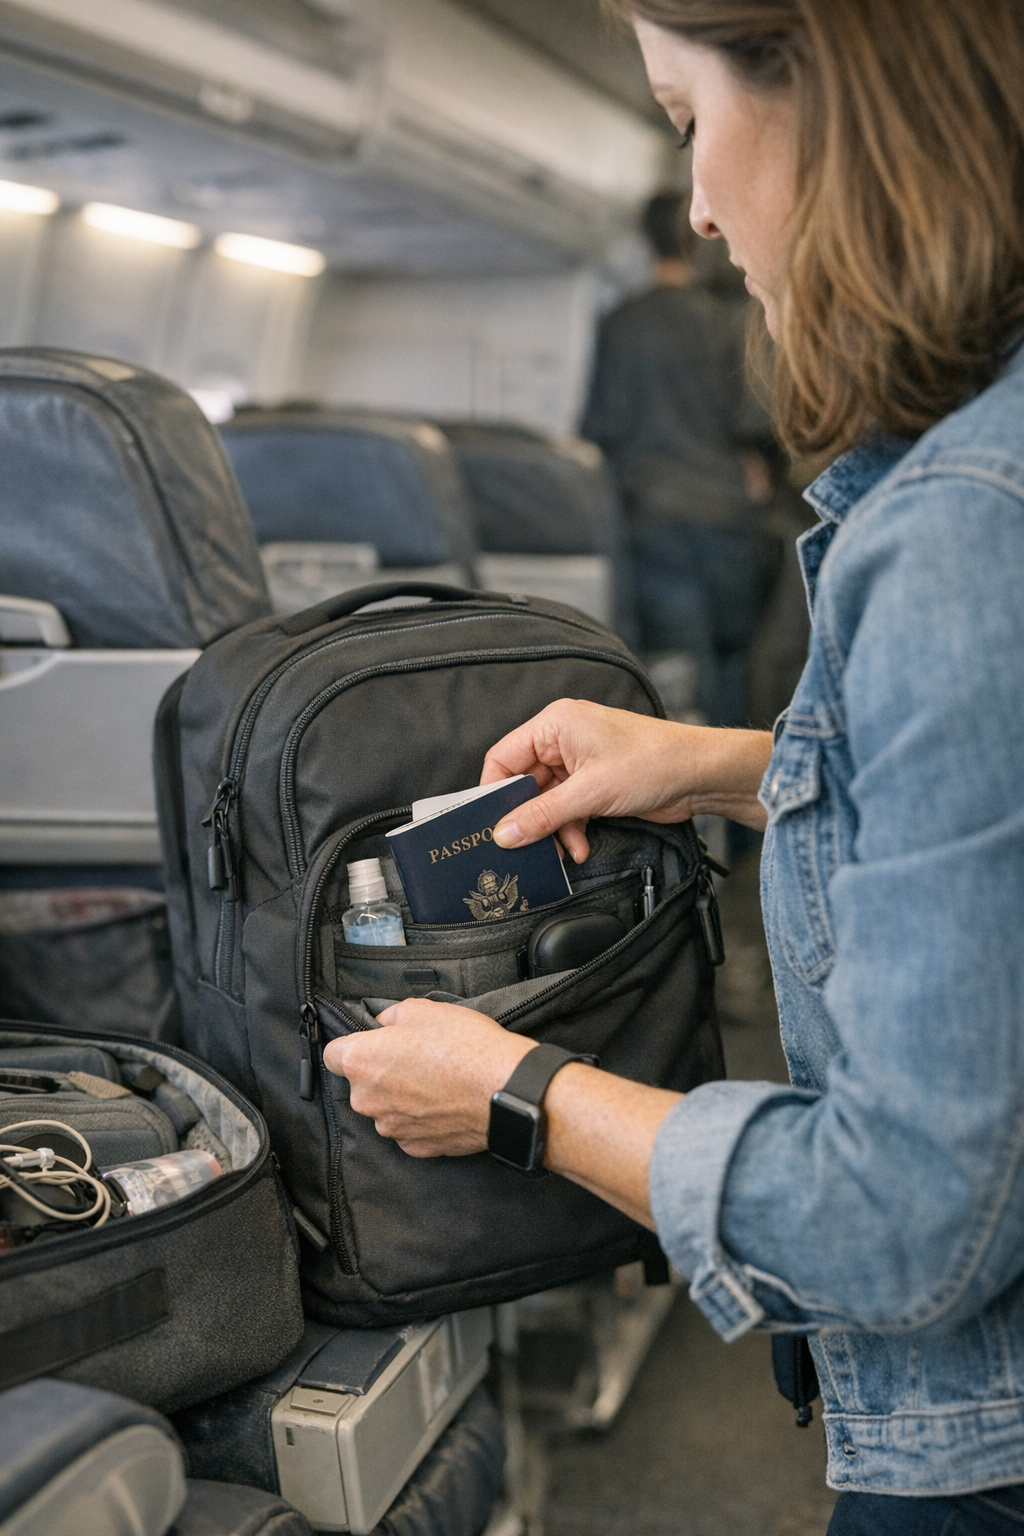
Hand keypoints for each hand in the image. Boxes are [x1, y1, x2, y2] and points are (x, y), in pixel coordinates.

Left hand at [323, 996, 679, 1229]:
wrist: (505, 1090)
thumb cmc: (467, 1047)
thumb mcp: (425, 1009)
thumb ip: (393, 1015)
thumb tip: (385, 1023)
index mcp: (361, 1062)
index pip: (332, 1054)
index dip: (354, 1044)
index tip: (374, 1042)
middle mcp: (368, 1100)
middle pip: (361, 1083)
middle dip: (382, 1070)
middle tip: (417, 1055)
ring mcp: (392, 1128)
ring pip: (386, 1107)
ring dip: (402, 1095)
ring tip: (437, 1078)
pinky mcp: (417, 1147)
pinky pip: (409, 1128)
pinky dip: (422, 1117)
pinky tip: (446, 1101)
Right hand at [481, 699, 770, 861]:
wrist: (701, 774)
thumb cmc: (652, 763)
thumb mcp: (589, 793)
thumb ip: (542, 815)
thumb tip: (504, 834)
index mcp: (555, 724)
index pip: (503, 757)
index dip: (494, 792)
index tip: (488, 824)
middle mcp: (563, 739)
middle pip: (525, 783)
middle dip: (529, 818)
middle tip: (522, 847)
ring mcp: (580, 762)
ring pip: (546, 802)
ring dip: (554, 829)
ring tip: (564, 851)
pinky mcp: (595, 783)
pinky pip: (568, 809)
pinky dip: (571, 829)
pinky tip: (581, 847)